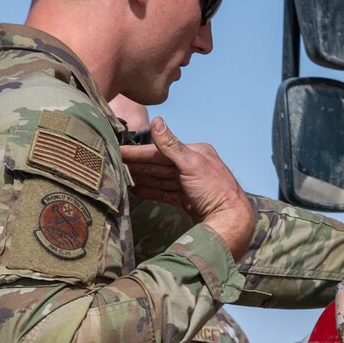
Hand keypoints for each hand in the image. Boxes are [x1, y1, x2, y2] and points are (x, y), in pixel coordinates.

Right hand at [118, 117, 255, 257]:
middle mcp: (193, 165)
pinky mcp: (188, 200)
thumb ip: (171, 145)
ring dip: (142, 177)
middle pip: (159, 164)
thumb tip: (157, 120)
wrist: (229, 221)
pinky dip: (151, 191)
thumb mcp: (191, 164)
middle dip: (137, 165)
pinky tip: (136, 190)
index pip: (161, 150)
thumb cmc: (214, 190)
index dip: (138, 152)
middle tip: (114, 163)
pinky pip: (165, 192)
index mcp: (196, 152)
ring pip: (161, 178)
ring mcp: (191, 184)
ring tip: (121, 177)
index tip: (119, 150)